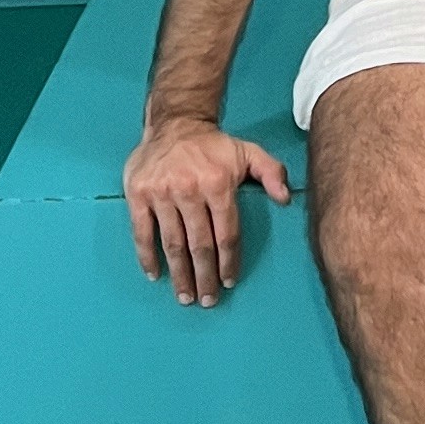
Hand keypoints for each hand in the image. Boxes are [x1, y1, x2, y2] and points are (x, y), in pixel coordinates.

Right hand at [123, 121, 291, 306]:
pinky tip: (155, 274)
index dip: (228, 261)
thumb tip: (286, 199)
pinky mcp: (138, 194)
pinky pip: (142, 231)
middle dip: (204, 277)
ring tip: (186, 296)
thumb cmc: (213, 145)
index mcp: (218, 183)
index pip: (226, 234)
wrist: (174, 122)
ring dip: (179, 274)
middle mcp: (189, 190)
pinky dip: (147, 256)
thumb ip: (271, 173)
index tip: (229, 282)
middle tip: (207, 300)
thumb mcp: (247, 152)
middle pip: (199, 245)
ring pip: (172, 243)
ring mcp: (161, 193)